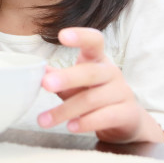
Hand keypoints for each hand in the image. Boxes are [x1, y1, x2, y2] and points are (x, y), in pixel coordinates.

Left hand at [38, 27, 163, 143]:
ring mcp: (122, 92)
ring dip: (65, 111)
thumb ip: (58, 77)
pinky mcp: (127, 113)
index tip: (62, 35)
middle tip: (45, 84)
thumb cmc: (94, 94)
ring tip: (44, 120)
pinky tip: (71, 127)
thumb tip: (36, 71)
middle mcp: (111, 72)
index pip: (94, 41)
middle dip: (67, 78)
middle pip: (90, 72)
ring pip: (92, 100)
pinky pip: (106, 117)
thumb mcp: (75, 84)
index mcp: (97, 59)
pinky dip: (86, 123)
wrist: (127, 119)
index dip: (80, 36)